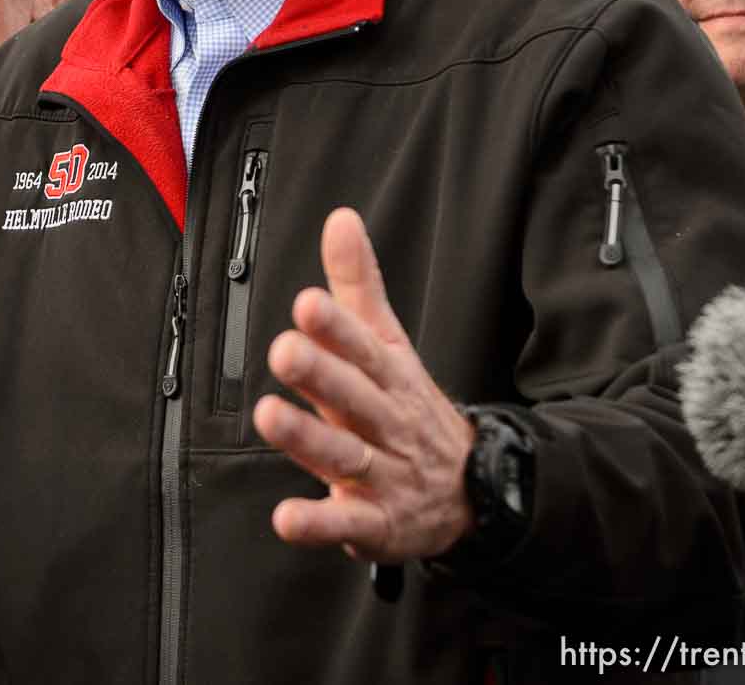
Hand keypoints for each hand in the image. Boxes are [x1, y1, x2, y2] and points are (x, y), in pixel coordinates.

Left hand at [251, 207, 474, 561]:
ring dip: (307, 439)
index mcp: (388, 376)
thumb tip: (340, 219)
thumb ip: (358, 284)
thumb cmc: (409, 404)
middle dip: (321, 374)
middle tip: (284, 351)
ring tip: (268, 418)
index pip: (364, 347)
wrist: (476, 489)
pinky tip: (286, 518)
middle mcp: (385, 422)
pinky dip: (318, 524)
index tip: (307, 304)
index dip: (337, 327)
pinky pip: (347, 524)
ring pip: (345, 455)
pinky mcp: (377, 521)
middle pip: (354, 396)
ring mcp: (384, 473)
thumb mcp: (390, 342)